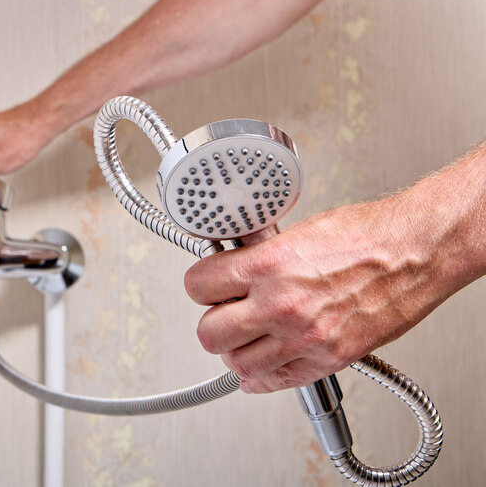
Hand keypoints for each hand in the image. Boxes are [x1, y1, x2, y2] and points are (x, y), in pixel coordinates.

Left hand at [183, 195, 454, 393]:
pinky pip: (276, 382)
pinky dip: (261, 378)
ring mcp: (304, 337)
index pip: (199, 286)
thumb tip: (235, 264)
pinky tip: (260, 368)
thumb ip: (261, 256)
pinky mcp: (328, 358)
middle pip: (209, 333)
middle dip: (212, 322)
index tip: (206, 285)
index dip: (200, 285)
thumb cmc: (367, 235)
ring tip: (244, 337)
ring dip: (235, 351)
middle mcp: (282, 304)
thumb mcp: (297, 232)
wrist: (416, 252)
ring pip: (237, 364)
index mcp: (269, 265)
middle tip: (222, 312)